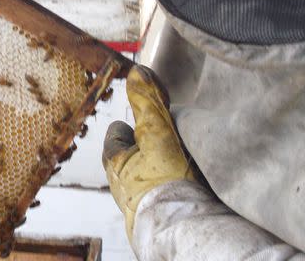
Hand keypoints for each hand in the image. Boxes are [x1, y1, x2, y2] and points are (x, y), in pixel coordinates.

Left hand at [102, 66, 197, 238]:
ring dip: (163, 167)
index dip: (137, 121)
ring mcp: (137, 202)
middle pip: (134, 153)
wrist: (182, 234)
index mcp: (114, 161)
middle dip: (151, 145)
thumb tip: (136, 71)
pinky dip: (172, 186)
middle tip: (173, 142)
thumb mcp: (158, 134)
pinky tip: (190, 186)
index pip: (119, 130)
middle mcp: (120, 183)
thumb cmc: (166, 184)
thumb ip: (148, 103)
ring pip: (147, 173)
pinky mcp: (155, 216)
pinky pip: (161, 193)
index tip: (156, 120)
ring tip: (186, 164)